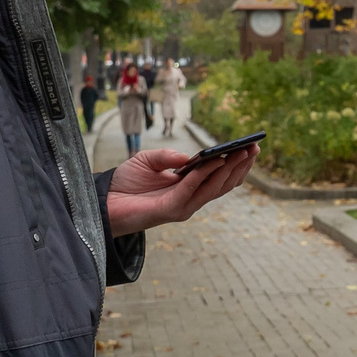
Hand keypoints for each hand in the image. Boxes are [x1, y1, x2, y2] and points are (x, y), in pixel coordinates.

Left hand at [105, 144, 254, 235]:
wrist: (103, 202)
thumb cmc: (125, 182)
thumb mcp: (148, 160)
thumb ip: (168, 157)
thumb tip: (190, 157)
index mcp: (188, 187)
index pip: (219, 177)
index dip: (236, 163)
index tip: (250, 147)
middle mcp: (190, 199)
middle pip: (223, 183)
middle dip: (240, 165)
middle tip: (254, 148)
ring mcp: (183, 206)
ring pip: (214, 188)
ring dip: (229, 170)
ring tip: (242, 153)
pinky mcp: (171, 210)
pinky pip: (192, 190)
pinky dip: (205, 175)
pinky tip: (215, 160)